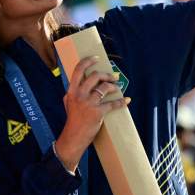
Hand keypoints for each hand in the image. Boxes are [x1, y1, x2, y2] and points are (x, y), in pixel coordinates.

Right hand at [54, 57, 129, 171]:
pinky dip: (121, 102)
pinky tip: (126, 100)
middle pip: (95, 76)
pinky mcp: (97, 112)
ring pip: (105, 87)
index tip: (97, 58)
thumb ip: (73, 92)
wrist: (74, 136)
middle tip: (113, 77)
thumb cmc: (73, 119)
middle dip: (107, 75)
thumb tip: (81, 82)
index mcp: (71, 91)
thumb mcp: (68, 103)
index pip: (78, 70)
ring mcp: (88, 103)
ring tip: (118, 88)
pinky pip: (113, 104)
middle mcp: (79, 95)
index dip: (88, 61)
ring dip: (114, 87)